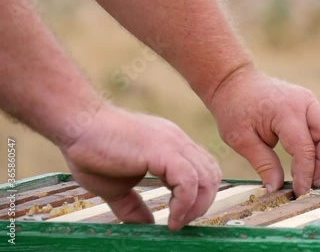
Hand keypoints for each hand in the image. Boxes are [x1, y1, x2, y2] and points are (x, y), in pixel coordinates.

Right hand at [59, 104, 220, 229]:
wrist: (76, 124)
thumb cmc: (91, 150)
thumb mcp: (117, 187)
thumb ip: (133, 205)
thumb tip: (146, 225)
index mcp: (171, 146)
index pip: (203, 169)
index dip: (200, 195)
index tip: (180, 216)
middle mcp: (177, 142)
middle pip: (212, 174)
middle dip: (203, 203)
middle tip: (181, 222)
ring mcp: (172, 143)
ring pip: (206, 177)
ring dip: (196, 206)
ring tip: (176, 222)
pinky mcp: (162, 149)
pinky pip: (188, 180)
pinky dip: (185, 203)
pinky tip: (171, 217)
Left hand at [207, 67, 319, 194]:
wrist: (234, 81)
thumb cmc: (234, 108)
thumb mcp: (240, 140)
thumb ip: (263, 164)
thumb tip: (276, 189)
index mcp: (284, 111)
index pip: (304, 148)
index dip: (305, 173)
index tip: (300, 192)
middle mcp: (303, 102)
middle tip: (312, 183)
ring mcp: (310, 101)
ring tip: (311, 175)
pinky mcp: (310, 105)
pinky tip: (308, 161)